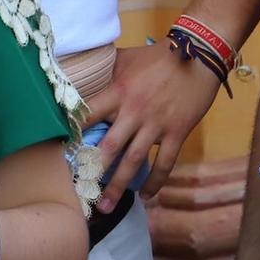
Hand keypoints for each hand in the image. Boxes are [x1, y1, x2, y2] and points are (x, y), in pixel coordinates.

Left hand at [82, 42, 221, 211]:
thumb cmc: (159, 55)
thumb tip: (82, 71)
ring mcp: (156, 123)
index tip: (60, 155)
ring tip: (105, 206)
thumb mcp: (127, 57)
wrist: (200, 52)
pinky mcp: (177, 131)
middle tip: (79, 195)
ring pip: (133, 161)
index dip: (73, 135)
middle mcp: (134, 111)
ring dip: (118, 187)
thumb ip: (106, 69)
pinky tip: (147, 196)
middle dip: (92, 173)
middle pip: (108, 148)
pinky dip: (155, 182)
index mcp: (118, 91)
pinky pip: (165, 162)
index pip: (88, 116)